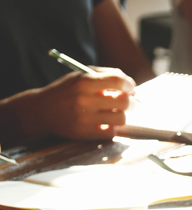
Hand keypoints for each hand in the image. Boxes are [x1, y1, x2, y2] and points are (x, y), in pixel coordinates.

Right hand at [11, 68, 134, 140]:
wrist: (40, 111)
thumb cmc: (66, 91)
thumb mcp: (80, 76)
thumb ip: (106, 75)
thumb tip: (132, 88)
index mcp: (84, 81)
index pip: (118, 81)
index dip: (129, 85)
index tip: (130, 88)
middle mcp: (84, 100)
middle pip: (124, 102)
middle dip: (131, 102)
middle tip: (128, 102)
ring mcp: (84, 118)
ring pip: (121, 119)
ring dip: (121, 116)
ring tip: (114, 112)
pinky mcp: (84, 133)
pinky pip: (111, 132)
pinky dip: (111, 128)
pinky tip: (104, 123)